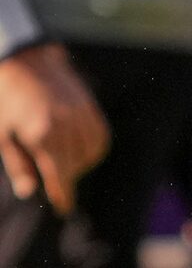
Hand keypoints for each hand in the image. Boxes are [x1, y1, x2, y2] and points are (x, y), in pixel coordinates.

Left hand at [0, 45, 107, 214]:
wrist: (26, 64)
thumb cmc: (7, 104)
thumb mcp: (3, 137)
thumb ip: (18, 165)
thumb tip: (30, 191)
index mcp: (41, 134)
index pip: (59, 174)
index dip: (63, 194)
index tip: (64, 207)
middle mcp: (65, 124)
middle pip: (75, 166)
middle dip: (66, 179)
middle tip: (55, 184)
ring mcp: (80, 113)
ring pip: (92, 152)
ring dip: (81, 165)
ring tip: (65, 164)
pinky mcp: (89, 106)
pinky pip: (100, 136)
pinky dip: (93, 149)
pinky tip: (79, 151)